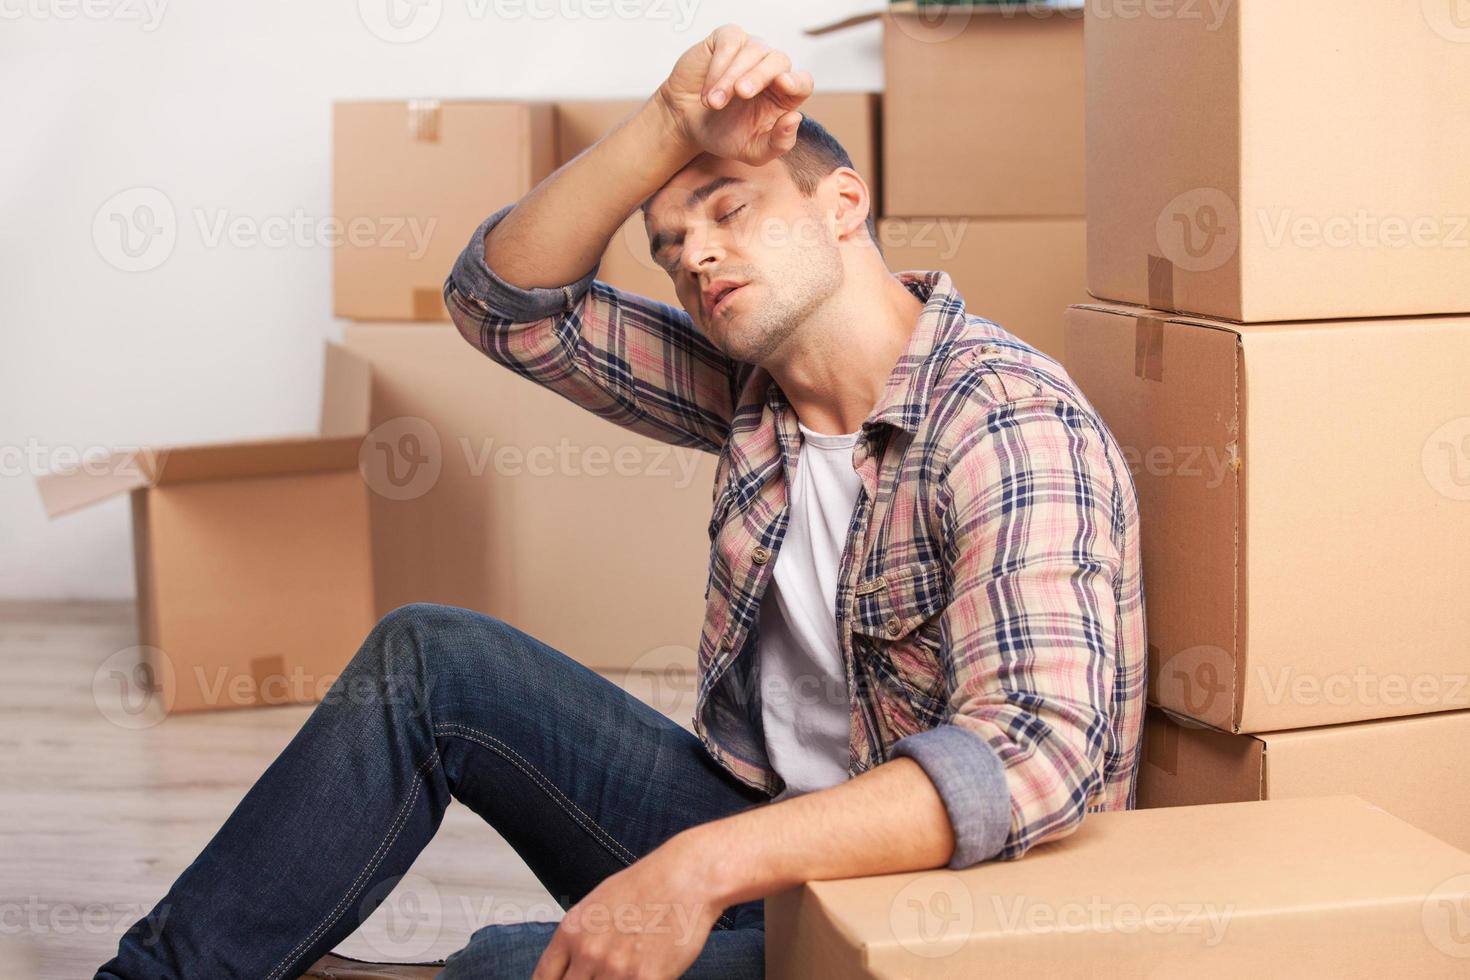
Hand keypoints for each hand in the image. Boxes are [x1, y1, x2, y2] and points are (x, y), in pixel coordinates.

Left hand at [531, 833, 726, 979]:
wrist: (687, 877)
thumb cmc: (646, 886)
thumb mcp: (596, 905)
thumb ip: (578, 939)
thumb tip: (568, 965)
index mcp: (571, 932)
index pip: (543, 979)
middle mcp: (589, 952)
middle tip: (599, 977)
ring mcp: (616, 969)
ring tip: (624, 973)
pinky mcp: (646, 979)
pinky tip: (645, 974)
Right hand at [656, 23, 813, 165]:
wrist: (685, 123)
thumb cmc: (724, 134)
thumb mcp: (753, 151)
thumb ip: (778, 143)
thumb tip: (795, 119)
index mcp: (784, 96)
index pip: (803, 82)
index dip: (797, 81)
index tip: (784, 84)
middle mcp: (772, 69)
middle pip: (779, 60)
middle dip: (759, 76)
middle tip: (741, 93)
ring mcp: (751, 51)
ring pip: (752, 51)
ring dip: (730, 79)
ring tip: (713, 103)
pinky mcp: (728, 39)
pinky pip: (730, 43)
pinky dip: (719, 66)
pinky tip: (708, 89)